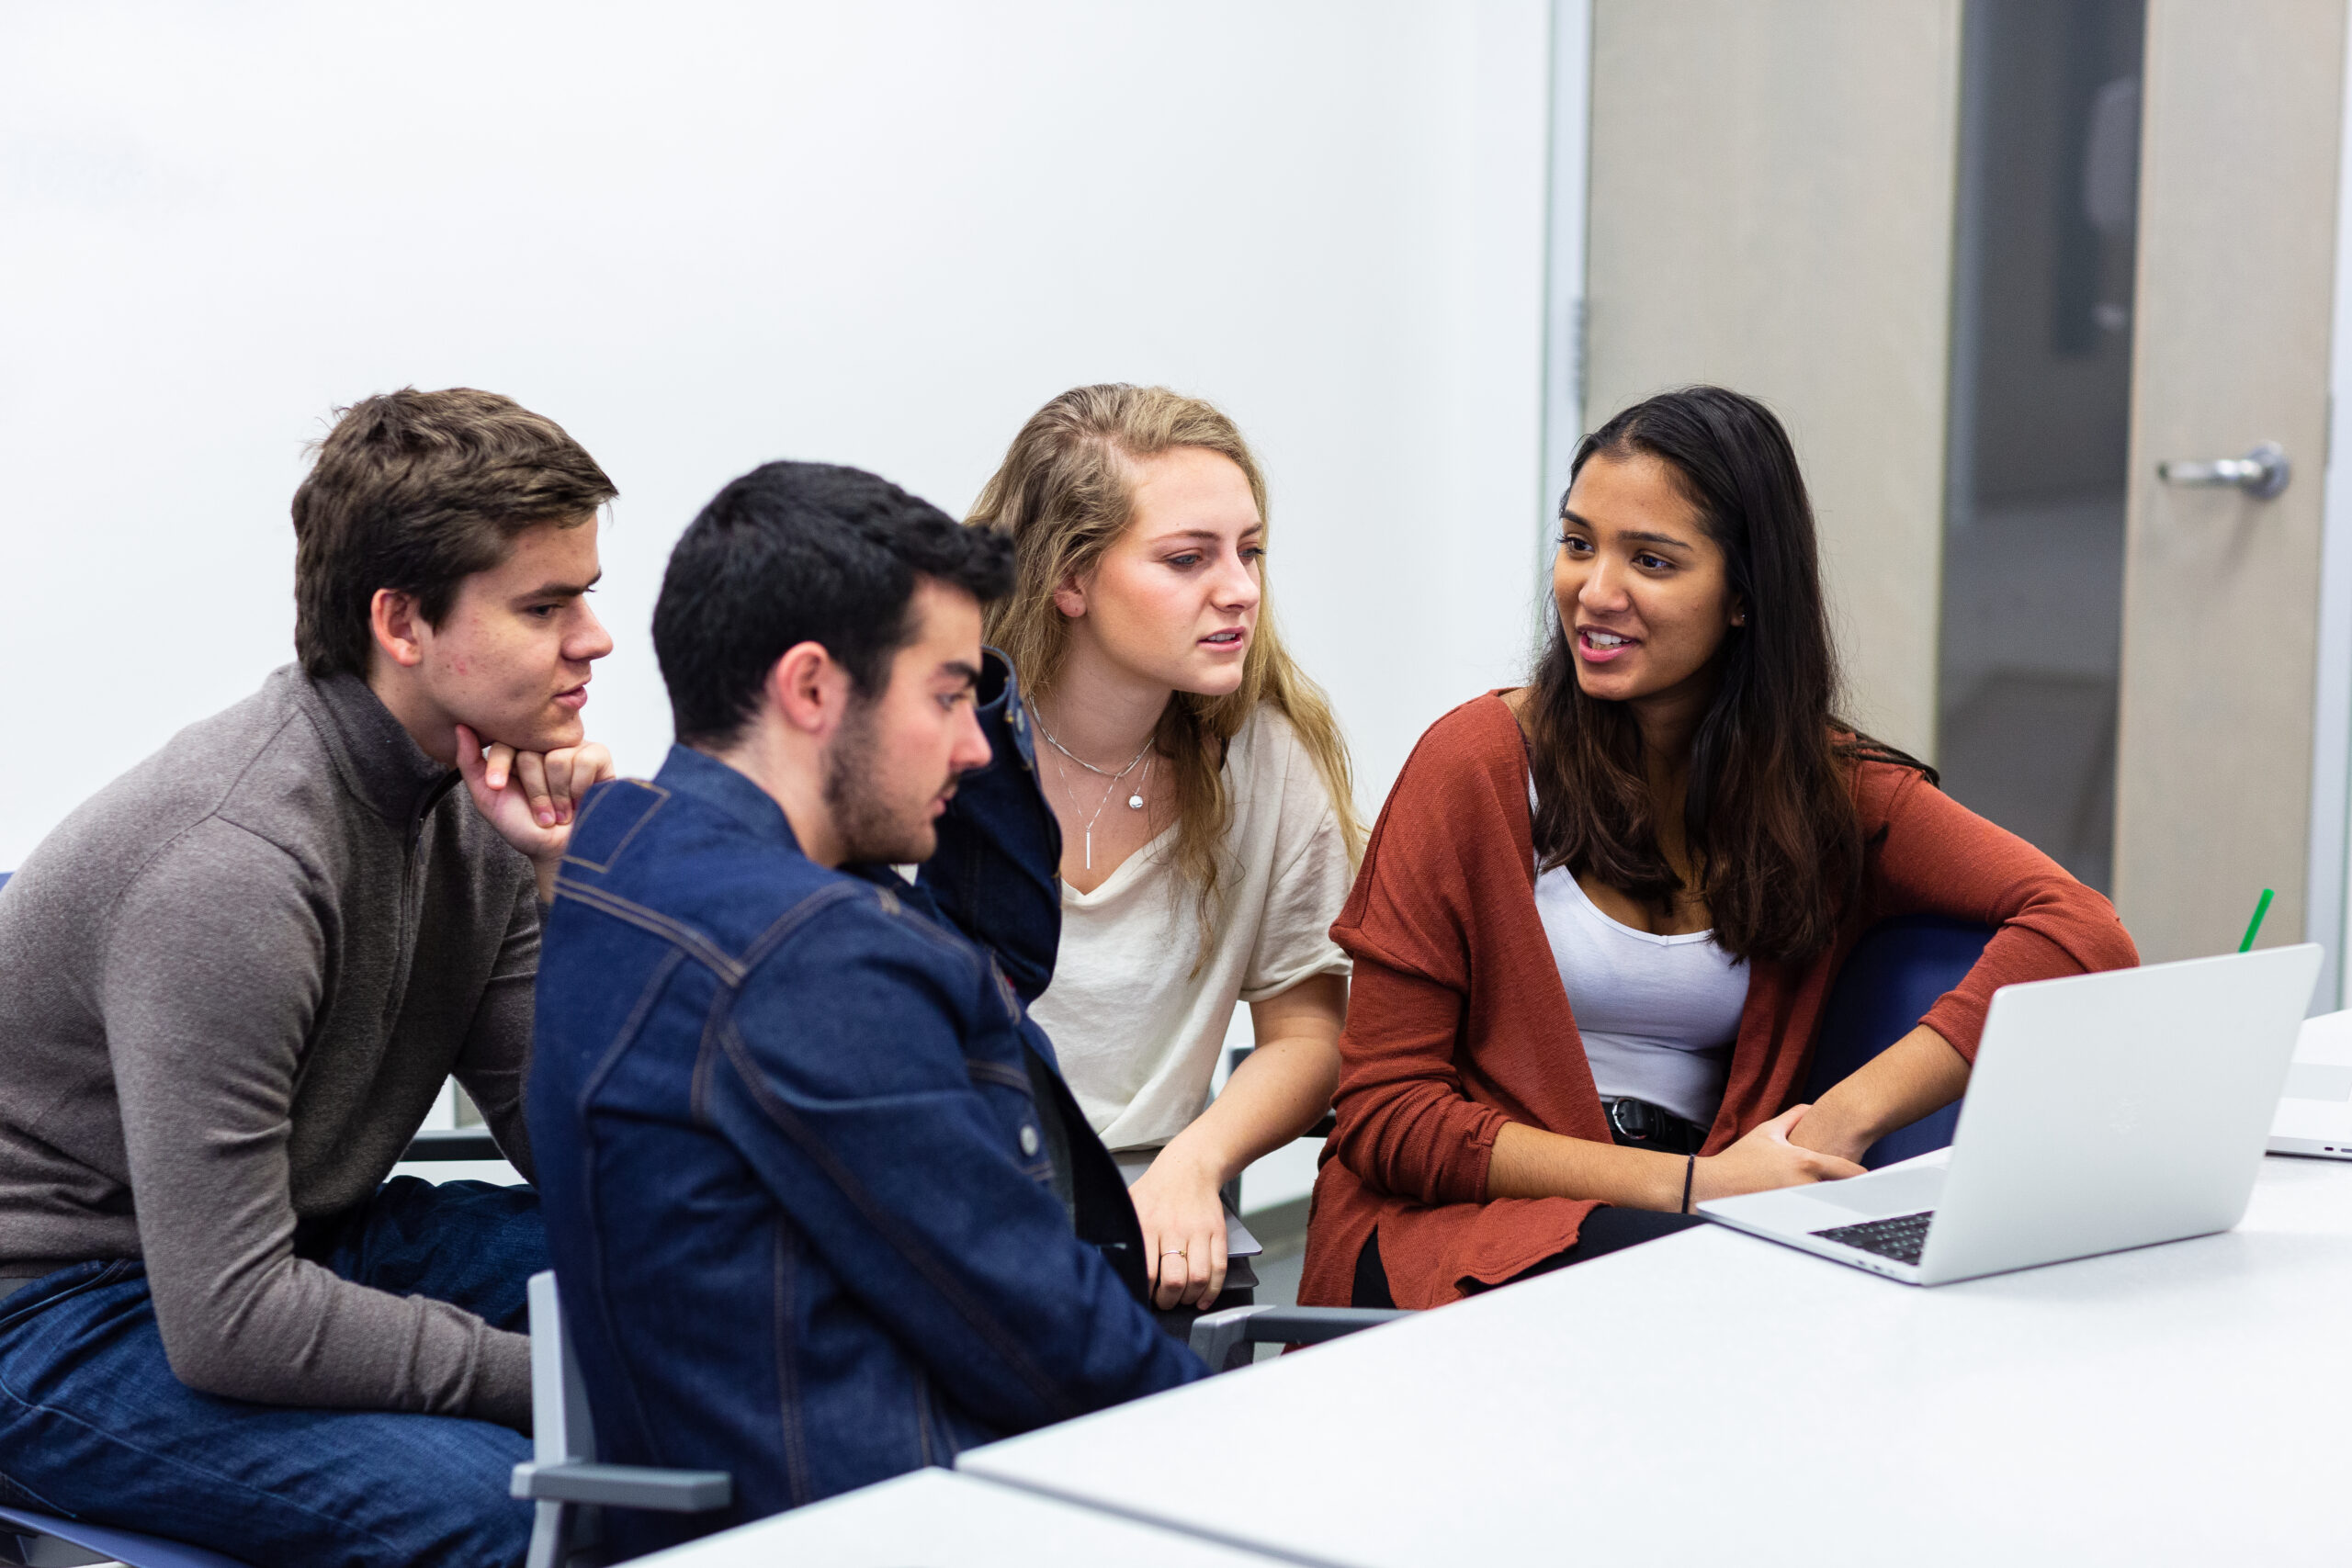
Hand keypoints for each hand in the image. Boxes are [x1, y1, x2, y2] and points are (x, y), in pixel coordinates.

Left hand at [455, 725, 613, 888]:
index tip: (497, 787)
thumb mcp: (488, 797)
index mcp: (518, 750)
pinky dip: (578, 789)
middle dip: (533, 790)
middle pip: (530, 751)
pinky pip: (584, 761)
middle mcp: (545, 745)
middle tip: (540, 811)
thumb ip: (470, 763)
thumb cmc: (525, 827)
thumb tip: (461, 727)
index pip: (504, 740)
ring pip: (557, 758)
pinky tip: (579, 800)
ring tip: (560, 810)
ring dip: (557, 795)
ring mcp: (572, 748)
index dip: (499, 764)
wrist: (559, 851)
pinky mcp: (598, 756)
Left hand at [1126, 1148, 1229, 1310]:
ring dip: (1190, 1298)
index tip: (1144, 1297)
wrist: (1189, 1167)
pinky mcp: (1217, 1232)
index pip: (1147, 1272)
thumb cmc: (1155, 1190)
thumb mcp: (1129, 1204)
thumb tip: (1104, 1260)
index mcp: (1147, 1224)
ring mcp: (1198, 1231)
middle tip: (1164, 1302)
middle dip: (1168, 1301)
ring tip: (1182, 1299)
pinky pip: (1218, 1268)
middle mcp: (1173, 1229)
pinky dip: (1212, 1290)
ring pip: (1198, 1278)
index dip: (1147, 1293)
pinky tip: (1203, 1298)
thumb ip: (1120, 1231)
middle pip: (1174, 1280)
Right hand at [1690, 1105, 1865, 1205]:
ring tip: (1849, 1207)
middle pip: (1845, 1193)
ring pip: (1831, 1207)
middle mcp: (1806, 1185)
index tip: (1871, 1176)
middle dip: (1853, 1192)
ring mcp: (1799, 1205)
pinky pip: (1813, 1217)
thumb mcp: (1767, 1132)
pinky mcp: (1790, 1218)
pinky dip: (1818, 1214)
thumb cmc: (1741, 1158)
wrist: (1716, 1185)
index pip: (1848, 1171)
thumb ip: (1793, 1117)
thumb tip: (1810, 1107)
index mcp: (1805, 1162)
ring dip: (1837, 1205)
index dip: (1863, 1174)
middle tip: (1867, 1194)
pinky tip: (1822, 1215)